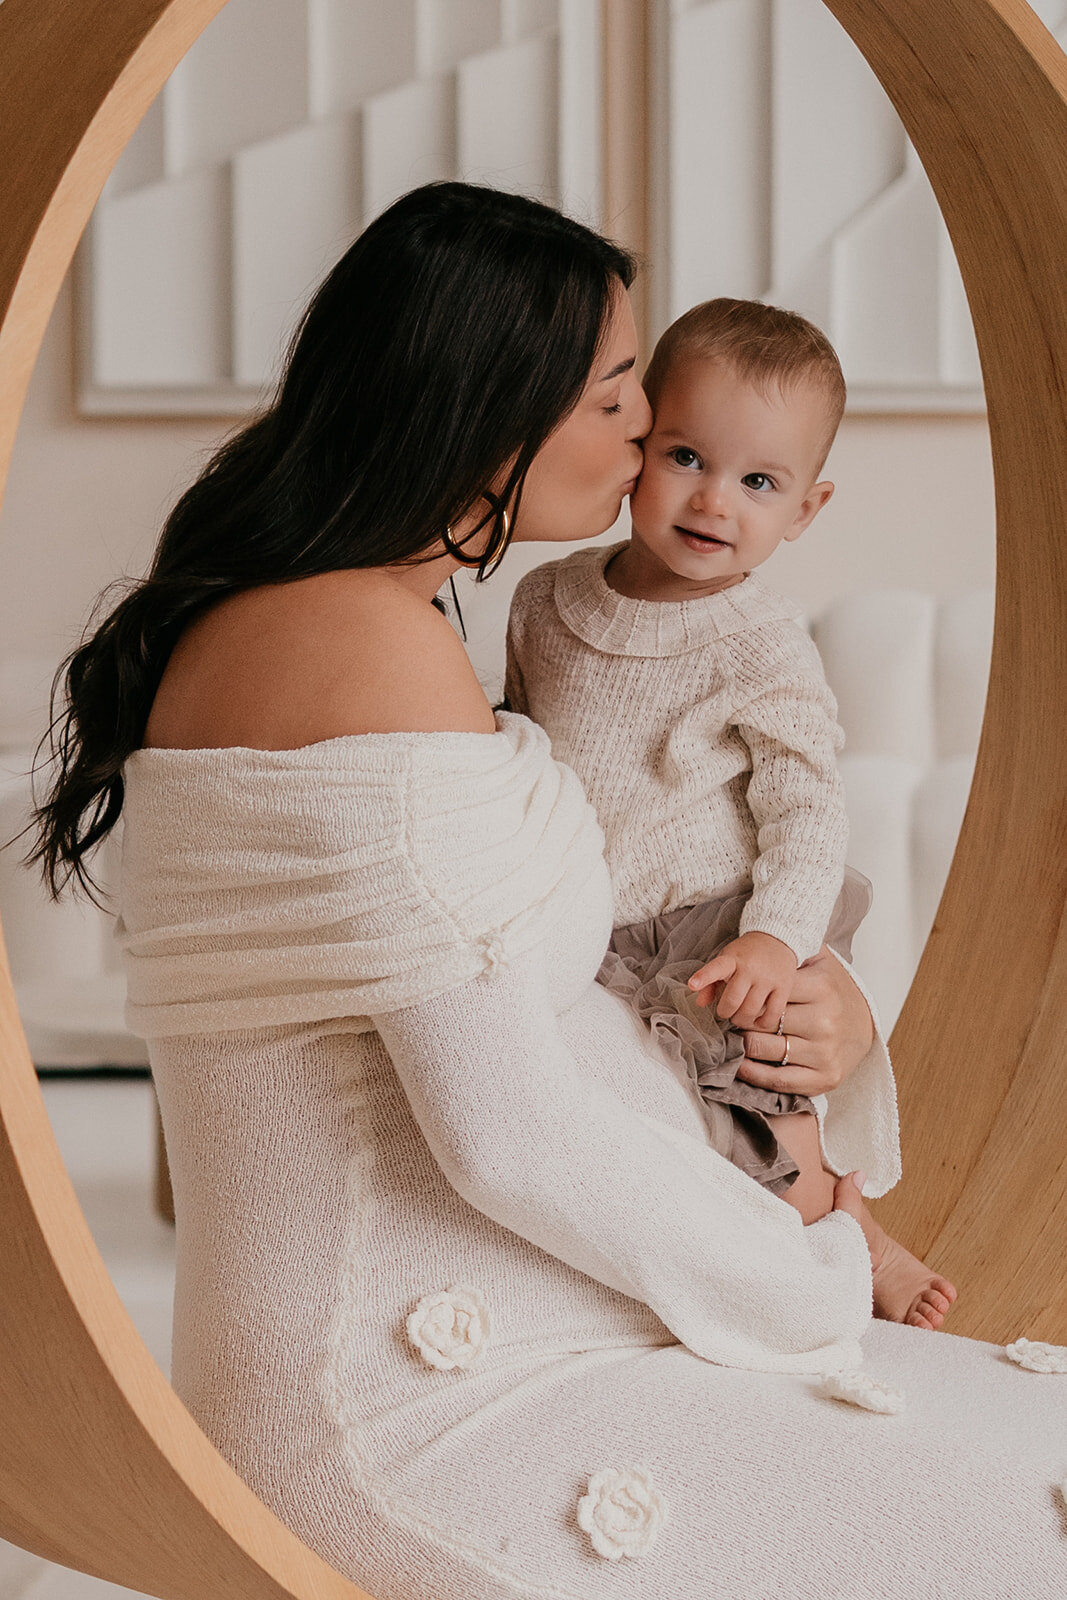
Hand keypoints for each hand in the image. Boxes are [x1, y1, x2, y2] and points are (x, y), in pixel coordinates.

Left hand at [687, 931, 797, 1030]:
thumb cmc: (746, 954)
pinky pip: (772, 1014)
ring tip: (739, 1016)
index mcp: (732, 959)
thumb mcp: (726, 960)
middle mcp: (750, 968)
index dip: (704, 977)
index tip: (692, 984)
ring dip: (741, 1019)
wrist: (777, 939)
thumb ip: (710, 981)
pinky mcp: (784, 987)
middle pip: (733, 1000)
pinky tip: (757, 1021)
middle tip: (725, 1011)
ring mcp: (768, 979)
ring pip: (751, 1010)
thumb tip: (700, 1003)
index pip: (716, 968)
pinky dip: (762, 1023)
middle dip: (725, 1012)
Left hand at [731, 944, 874, 1098]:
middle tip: (727, 1017)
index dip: (746, 991)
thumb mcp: (822, 963)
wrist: (865, 1028)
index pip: (771, 989)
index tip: (732, 992)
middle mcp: (825, 1021)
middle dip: (740, 1019)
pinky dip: (753, 1073)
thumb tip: (774, 921)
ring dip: (742, 1044)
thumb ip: (797, 946)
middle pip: (764, 1020)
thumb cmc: (833, 991)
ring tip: (730, 1037)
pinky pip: (778, 1079)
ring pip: (767, 1049)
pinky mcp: (823, 1078)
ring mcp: (824, 1052)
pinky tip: (739, 1064)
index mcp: (823, 988)